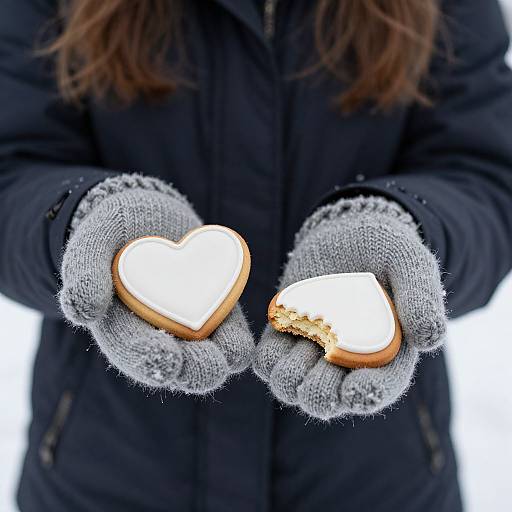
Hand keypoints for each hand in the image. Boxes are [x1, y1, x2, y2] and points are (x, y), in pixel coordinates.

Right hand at [59, 174, 253, 392]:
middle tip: (209, 364)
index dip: (150, 360)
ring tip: (230, 351)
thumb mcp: (93, 241)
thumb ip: (84, 272)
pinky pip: (233, 336)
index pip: (135, 354)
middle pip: (178, 370)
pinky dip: (238, 337)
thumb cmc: (115, 230)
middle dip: (194, 371)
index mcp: (122, 329)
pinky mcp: (216, 313)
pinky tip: (240, 324)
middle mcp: (157, 337)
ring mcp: (189, 329)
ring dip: (223, 359)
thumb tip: (83, 312)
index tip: (167, 359)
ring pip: (211, 360)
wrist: (149, 215)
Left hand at [253, 196, 445, 418]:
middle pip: (328, 398)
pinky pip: (268, 361)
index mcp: (383, 355)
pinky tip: (282, 330)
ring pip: (292, 387)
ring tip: (302, 345)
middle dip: (321, 392)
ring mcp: (312, 348)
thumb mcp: (411, 266)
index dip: (367, 396)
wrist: (348, 231)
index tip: (355, 390)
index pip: (377, 389)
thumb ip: (422, 299)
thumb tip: (430, 340)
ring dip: (291, 377)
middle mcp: (345, 360)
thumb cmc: (386, 250)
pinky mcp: (287, 332)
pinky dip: (268, 357)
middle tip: (322, 358)